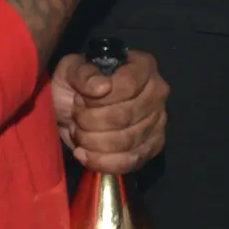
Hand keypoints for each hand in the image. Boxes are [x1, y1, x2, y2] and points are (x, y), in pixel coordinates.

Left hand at [51, 49, 167, 171]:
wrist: (72, 109)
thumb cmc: (75, 83)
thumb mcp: (71, 70)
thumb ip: (83, 74)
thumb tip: (102, 88)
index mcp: (143, 66)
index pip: (128, 85)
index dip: (100, 98)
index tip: (79, 99)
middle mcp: (157, 92)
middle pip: (126, 116)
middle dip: (92, 121)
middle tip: (75, 117)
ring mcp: (158, 122)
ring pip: (127, 142)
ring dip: (94, 141)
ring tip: (78, 133)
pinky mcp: (151, 148)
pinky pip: (130, 162)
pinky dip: (102, 162)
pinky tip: (84, 154)